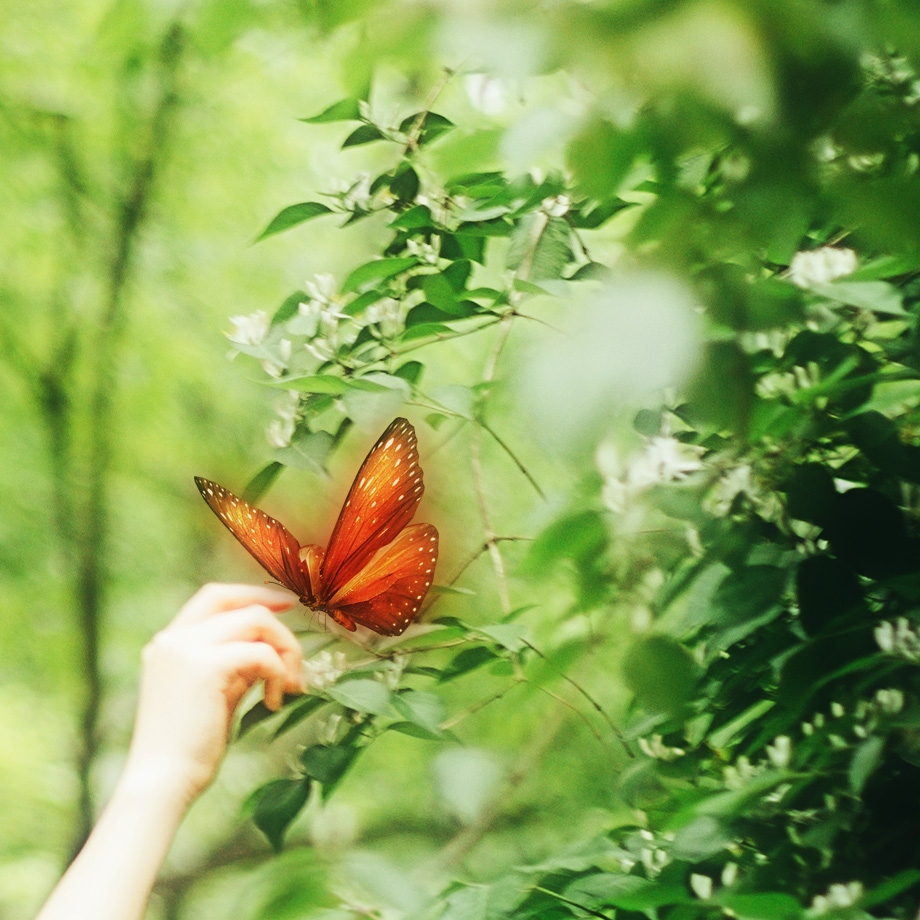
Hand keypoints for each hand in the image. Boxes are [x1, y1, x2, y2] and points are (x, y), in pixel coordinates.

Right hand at [124, 583, 302, 803]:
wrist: (162, 783)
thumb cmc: (188, 748)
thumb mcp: (213, 693)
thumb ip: (234, 665)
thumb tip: (269, 648)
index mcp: (169, 643)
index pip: (214, 597)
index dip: (252, 595)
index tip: (284, 604)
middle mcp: (174, 639)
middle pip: (237, 601)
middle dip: (275, 616)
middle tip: (296, 642)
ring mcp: (186, 649)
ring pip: (256, 620)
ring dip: (284, 649)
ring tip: (290, 685)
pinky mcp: (206, 666)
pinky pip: (261, 653)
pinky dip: (278, 672)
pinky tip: (274, 701)